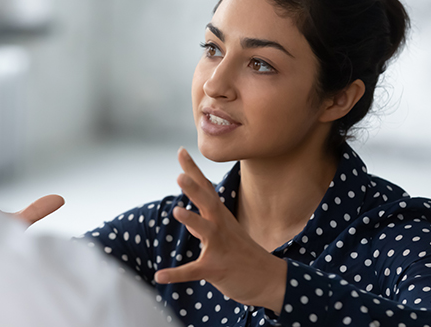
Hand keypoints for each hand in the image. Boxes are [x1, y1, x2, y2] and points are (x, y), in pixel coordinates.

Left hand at [154, 148, 286, 312]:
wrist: (270, 279)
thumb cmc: (244, 254)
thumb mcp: (225, 233)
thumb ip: (204, 222)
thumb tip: (186, 214)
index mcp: (220, 217)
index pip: (205, 188)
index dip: (193, 170)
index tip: (181, 150)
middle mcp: (221, 227)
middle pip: (208, 203)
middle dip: (194, 189)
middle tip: (180, 175)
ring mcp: (219, 247)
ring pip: (206, 231)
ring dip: (192, 221)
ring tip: (176, 211)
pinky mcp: (215, 269)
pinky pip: (194, 271)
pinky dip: (176, 274)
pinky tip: (160, 275)